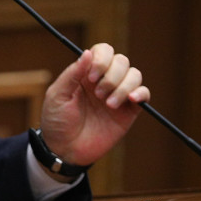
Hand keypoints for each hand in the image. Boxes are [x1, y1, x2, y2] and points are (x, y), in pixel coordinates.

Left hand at [38, 42, 149, 168]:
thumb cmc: (57, 121)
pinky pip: (144, 94)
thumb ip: (72, 74)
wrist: (65, 149)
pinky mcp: (128, 111)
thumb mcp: (57, 95)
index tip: (92, 77)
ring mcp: (117, 94)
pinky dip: (141, 93)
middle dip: (112, 75)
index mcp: (86, 73)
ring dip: (124, 86)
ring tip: (108, 104)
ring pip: (134, 74)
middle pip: (121, 61)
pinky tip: (131, 100)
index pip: (103, 51)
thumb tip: (87, 53)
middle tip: (98, 94)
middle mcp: (104, 80)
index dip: (102, 59)